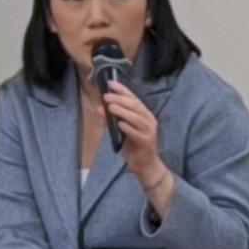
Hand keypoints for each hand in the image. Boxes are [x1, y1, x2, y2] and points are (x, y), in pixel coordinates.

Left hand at [99, 82, 172, 208]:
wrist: (146, 165)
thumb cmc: (134, 146)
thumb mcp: (120, 131)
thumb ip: (111, 120)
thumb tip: (99, 108)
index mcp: (143, 114)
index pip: (133, 98)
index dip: (122, 90)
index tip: (110, 83)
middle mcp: (148, 120)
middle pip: (135, 106)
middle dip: (120, 99)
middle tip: (107, 96)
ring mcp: (149, 131)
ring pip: (136, 118)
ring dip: (123, 112)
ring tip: (111, 107)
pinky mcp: (147, 142)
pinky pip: (137, 133)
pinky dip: (128, 128)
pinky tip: (120, 124)